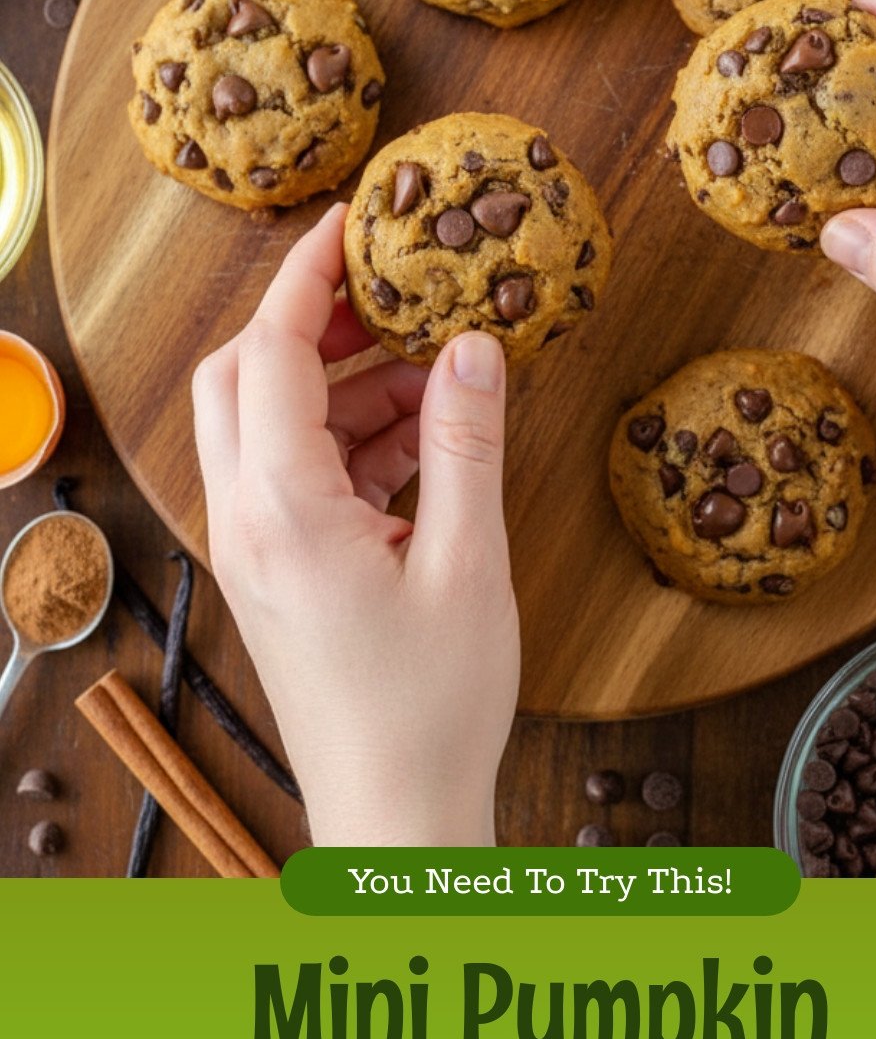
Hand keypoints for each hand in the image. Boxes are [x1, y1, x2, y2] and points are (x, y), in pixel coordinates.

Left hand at [193, 204, 518, 845]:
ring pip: (266, 425)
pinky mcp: (277, 574)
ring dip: (339, 386)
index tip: (350, 222)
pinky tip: (425, 440)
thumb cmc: (431, 709)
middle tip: (388, 293)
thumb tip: (473, 346)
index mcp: (282, 512)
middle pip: (240, 378)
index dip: (305, 275)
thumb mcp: (468, 564)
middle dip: (306, 322)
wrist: (395, 816)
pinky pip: (294, 476)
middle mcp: (246, 522)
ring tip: (435, 372)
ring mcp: (255, 550)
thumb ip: (465, 444)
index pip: (266, 353)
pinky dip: (348, 442)